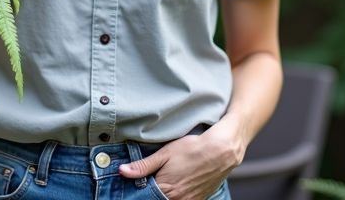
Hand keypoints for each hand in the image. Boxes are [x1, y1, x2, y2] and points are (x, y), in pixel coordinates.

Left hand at [118, 127, 243, 199]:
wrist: (222, 151)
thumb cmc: (193, 149)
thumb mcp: (165, 153)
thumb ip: (143, 166)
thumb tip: (122, 171)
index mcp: (165, 190)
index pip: (144, 197)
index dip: (138, 191)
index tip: (133, 186)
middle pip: (157, 199)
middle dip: (150, 192)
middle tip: (150, 180)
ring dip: (165, 193)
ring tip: (166, 180)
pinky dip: (176, 195)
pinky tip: (176, 185)